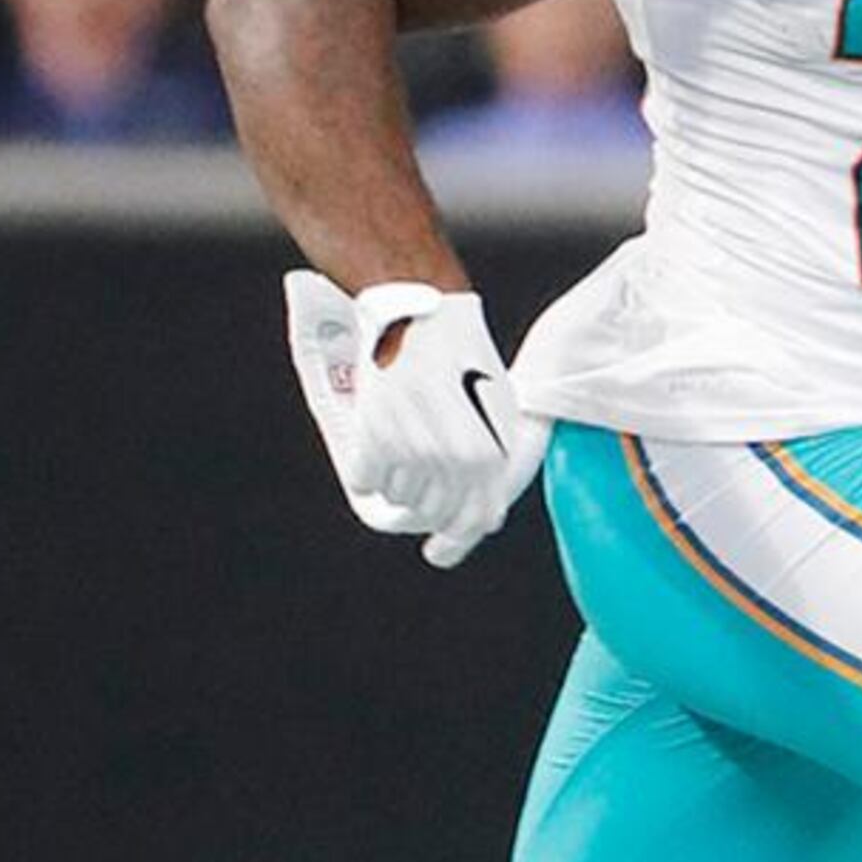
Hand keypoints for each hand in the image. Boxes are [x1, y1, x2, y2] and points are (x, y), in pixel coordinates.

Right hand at [282, 272, 549, 568]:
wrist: (421, 310)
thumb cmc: (463, 356)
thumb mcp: (498, 411)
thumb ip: (494, 465)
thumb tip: (485, 517)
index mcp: (491, 456)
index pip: (472, 523)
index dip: (454, 542)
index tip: (436, 552)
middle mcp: (454, 462)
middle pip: (430, 512)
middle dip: (423, 502)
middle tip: (414, 474)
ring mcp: (414, 453)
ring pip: (396, 496)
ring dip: (397, 477)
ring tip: (403, 435)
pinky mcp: (375, 439)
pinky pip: (364, 480)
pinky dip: (366, 467)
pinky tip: (375, 438)